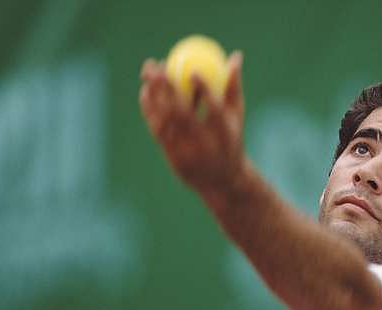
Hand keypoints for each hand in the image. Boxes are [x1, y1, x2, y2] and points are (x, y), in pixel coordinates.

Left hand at [139, 51, 245, 195]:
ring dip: (154, 95)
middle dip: (167, 88)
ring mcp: (188, 155)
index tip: (192, 70)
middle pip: (183, 114)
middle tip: (158, 64)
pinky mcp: (172, 158)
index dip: (204, 91)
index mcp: (226, 136)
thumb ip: (233, 87)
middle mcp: (206, 147)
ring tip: (148, 72)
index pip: (215, 111)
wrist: (221, 182)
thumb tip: (234, 56)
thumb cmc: (231, 142)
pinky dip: (150, 110)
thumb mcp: (236, 117)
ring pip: (166, 121)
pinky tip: (145, 92)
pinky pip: (157, 129)